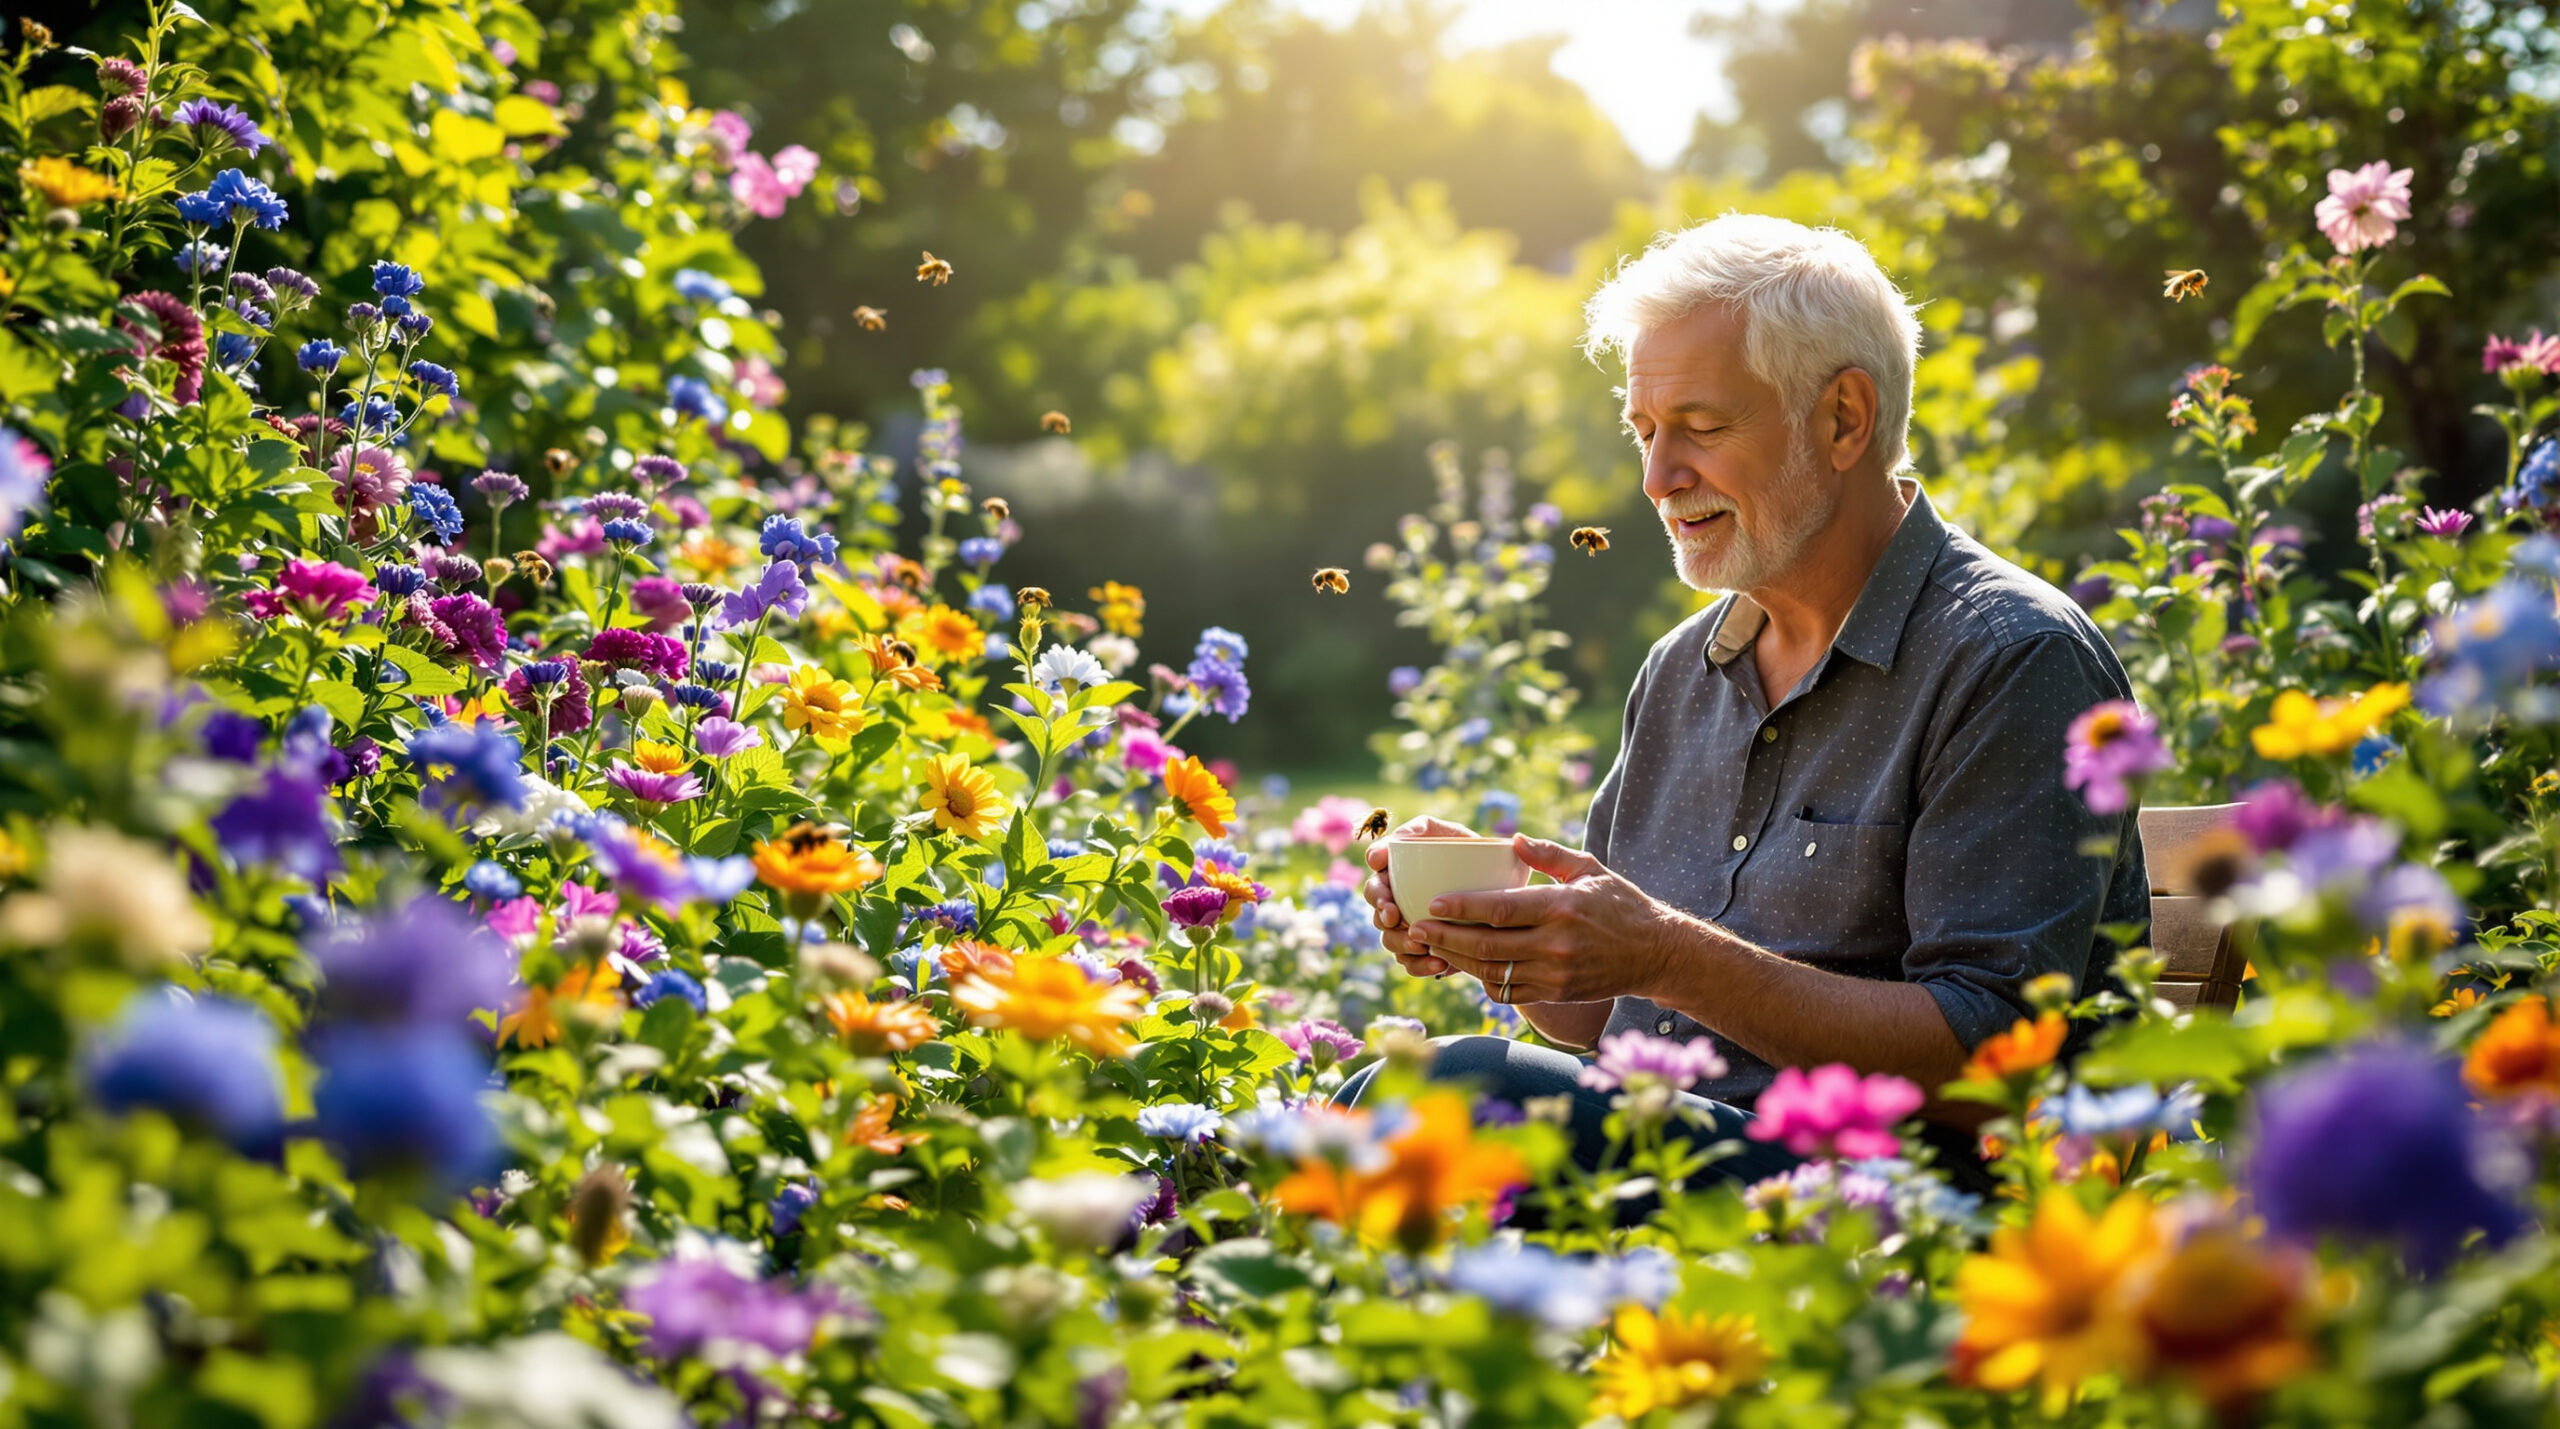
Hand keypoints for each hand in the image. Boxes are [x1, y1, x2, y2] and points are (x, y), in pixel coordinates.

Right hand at [1362, 814, 1477, 979]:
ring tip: (1420, 944)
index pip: (1376, 884)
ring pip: (1391, 941)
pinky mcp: (1425, 950)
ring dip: (1400, 943)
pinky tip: (1439, 965)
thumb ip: (1417, 829)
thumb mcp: (1446, 833)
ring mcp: (1410, 928)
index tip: (1387, 897)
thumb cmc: (1470, 852)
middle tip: (1394, 916)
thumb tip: (1382, 851)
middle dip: (1382, 916)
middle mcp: (1398, 903)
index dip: (1375, 890)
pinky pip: (1413, 964)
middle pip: (1377, 914)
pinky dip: (1421, 966)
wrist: (1503, 884)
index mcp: (1397, 878)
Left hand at [1407, 837, 1692, 1005]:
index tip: (1431, 902)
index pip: (1499, 910)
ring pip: (1491, 971)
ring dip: (1456, 960)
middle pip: (1485, 945)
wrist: (1655, 953)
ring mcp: (1554, 974)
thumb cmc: (1620, 904)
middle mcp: (1555, 945)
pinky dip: (1482, 980)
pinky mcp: (1555, 993)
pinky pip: (1507, 991)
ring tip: (1431, 946)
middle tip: (1416, 928)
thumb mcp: (1589, 869)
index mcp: (1560, 908)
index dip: (1460, 907)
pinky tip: (1466, 965)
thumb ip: (1549, 854)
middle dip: (1445, 937)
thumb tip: (1512, 839)